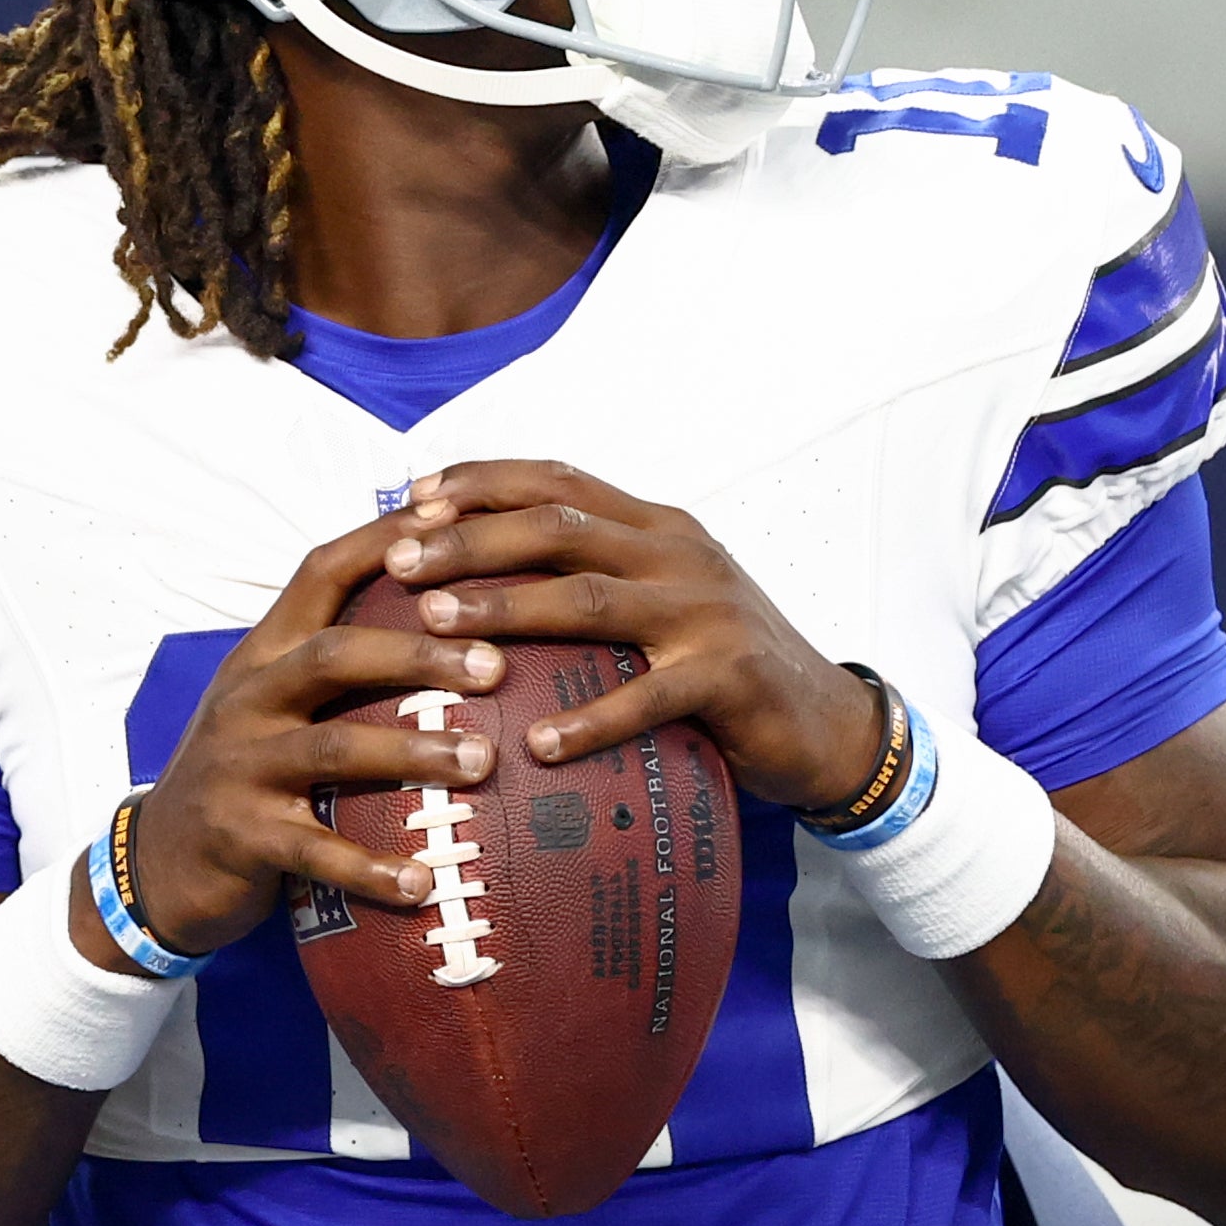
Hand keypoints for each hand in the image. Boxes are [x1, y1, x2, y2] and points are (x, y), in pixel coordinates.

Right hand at [80, 510, 511, 974]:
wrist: (157, 861)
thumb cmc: (246, 770)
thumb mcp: (273, 700)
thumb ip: (337, 660)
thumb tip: (447, 613)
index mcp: (264, 653)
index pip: (321, 573)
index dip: (384, 542)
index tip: (452, 518)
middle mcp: (248, 697)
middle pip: (335, 654)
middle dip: (418, 653)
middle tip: (496, 665)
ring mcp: (241, 766)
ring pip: (332, 748)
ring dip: (412, 753)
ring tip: (482, 762)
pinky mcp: (243, 836)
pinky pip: (316, 851)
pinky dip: (371, 868)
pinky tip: (423, 884)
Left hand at [376, 460, 885, 812]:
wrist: (827, 723)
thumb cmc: (720, 665)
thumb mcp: (660, 599)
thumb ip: (591, 574)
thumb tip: (481, 570)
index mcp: (656, 527)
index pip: (557, 479)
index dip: (482, 481)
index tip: (411, 496)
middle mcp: (678, 553)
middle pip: (558, 526)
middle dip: (467, 538)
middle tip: (397, 559)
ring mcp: (706, 611)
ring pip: (588, 597)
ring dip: (503, 606)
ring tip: (432, 627)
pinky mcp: (729, 676)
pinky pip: (648, 697)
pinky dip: (589, 721)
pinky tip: (536, 746)